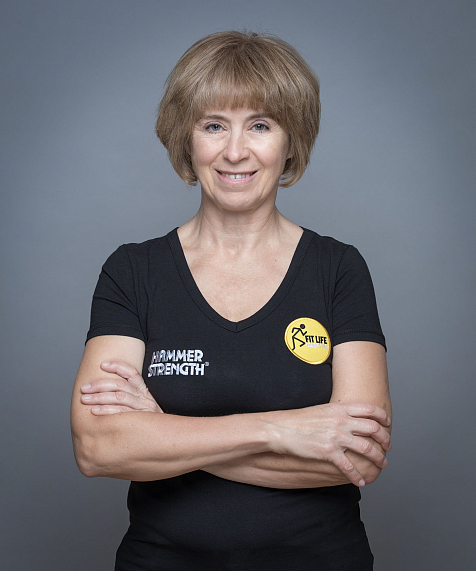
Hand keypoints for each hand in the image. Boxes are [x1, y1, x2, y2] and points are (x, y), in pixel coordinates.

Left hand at [80, 361, 161, 414]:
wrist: (165, 436)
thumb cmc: (148, 421)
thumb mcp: (143, 405)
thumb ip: (128, 397)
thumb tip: (105, 390)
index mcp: (143, 390)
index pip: (131, 372)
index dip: (117, 366)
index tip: (102, 365)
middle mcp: (143, 397)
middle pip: (120, 384)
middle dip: (99, 385)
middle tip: (84, 388)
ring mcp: (142, 408)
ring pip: (119, 397)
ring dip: (99, 397)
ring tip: (85, 399)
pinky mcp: (140, 419)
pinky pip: (121, 412)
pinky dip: (106, 410)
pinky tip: (94, 411)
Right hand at [267, 402, 390, 486]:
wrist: (281, 429)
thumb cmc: (298, 420)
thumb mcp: (321, 410)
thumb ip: (338, 413)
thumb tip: (349, 419)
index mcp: (339, 408)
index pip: (370, 409)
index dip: (382, 417)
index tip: (387, 424)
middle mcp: (341, 421)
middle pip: (374, 429)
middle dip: (385, 440)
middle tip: (387, 447)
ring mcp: (336, 436)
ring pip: (367, 448)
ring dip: (378, 458)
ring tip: (382, 464)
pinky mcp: (328, 451)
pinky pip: (349, 466)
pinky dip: (357, 476)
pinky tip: (360, 481)